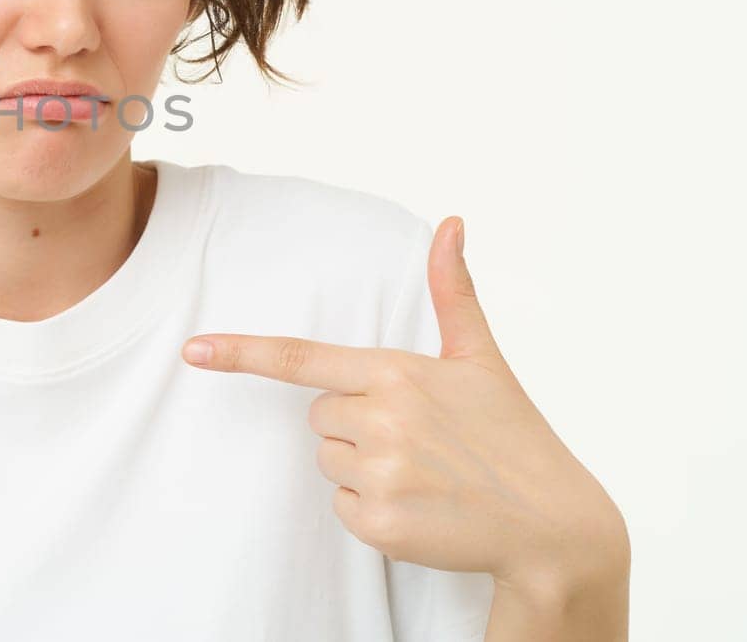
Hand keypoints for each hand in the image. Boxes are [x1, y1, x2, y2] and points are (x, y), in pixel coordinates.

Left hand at [179, 217, 627, 599]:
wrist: (552, 525)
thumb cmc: (512, 434)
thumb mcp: (481, 359)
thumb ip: (452, 291)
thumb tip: (451, 222)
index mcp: (398, 373)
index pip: (302, 358)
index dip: (242, 353)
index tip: (194, 349)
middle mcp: (384, 419)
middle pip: (319, 416)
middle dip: (355, 424)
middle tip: (417, 438)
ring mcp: (381, 474)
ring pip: (328, 459)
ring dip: (363, 467)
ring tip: (423, 472)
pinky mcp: (378, 523)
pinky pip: (340, 505)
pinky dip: (370, 509)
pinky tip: (420, 505)